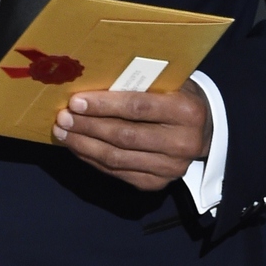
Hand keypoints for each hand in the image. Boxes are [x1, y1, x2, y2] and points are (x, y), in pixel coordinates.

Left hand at [52, 78, 211, 191]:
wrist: (203, 131)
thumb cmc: (177, 97)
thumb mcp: (167, 82)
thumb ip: (138, 83)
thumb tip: (90, 82)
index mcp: (187, 112)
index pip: (138, 108)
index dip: (104, 105)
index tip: (76, 101)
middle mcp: (182, 143)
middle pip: (124, 136)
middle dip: (87, 126)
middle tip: (62, 117)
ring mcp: (170, 168)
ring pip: (117, 158)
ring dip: (83, 145)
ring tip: (62, 131)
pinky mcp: (157, 183)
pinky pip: (116, 172)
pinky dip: (92, 159)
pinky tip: (77, 146)